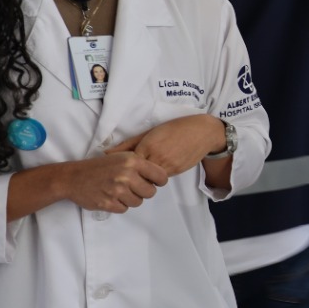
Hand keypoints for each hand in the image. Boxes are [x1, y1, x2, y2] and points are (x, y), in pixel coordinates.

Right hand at [65, 152, 167, 212]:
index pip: (160, 176)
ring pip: (138, 202)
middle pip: (150, 193)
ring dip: (130, 199)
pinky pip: (124, 209)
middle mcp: (126, 175)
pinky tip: (111, 196)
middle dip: (143, 192)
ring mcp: (117, 190)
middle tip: (132, 187)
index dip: (159, 181)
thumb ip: (140, 165)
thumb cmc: (100, 166)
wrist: (73, 177)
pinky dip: (119, 205)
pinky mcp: (108, 203)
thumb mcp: (122, 157)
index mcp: (132, 161)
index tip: (154, 182)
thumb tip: (159, 178)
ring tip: (119, 191)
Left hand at [107, 115, 226, 177]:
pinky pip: (161, 178)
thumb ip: (128, 144)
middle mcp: (156, 157)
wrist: (202, 132)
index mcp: (147, 146)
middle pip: (137, 174)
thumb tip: (106, 153)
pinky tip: (159, 168)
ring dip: (145, 177)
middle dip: (133, 175)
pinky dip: (156, 176)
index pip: (127, 163)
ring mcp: (167, 166)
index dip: (123, 167)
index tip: (121, 167)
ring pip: (148, 179)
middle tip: (131, 173)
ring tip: (146, 169)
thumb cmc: (175, 128)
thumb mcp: (150, 132)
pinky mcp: (176, 171)